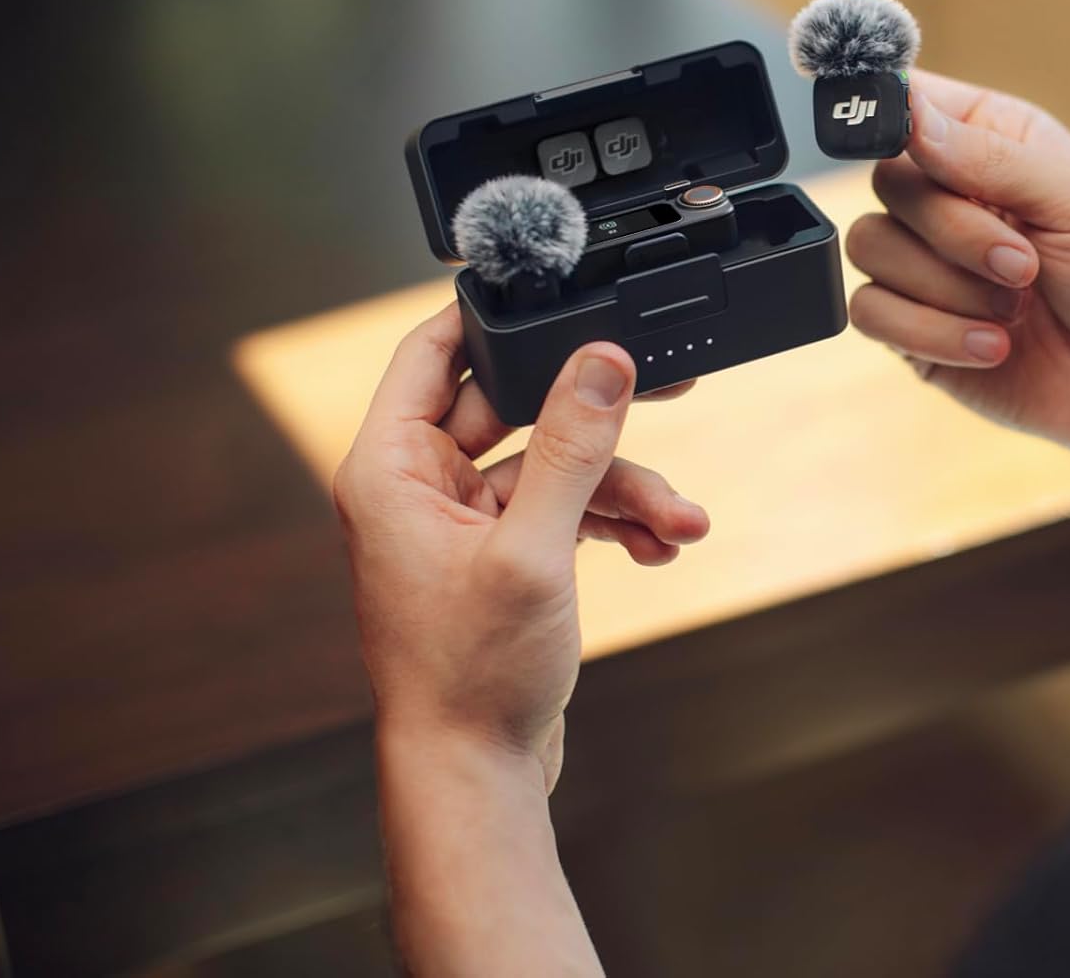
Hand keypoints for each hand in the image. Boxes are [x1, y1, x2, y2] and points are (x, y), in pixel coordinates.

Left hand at [333, 305, 708, 790]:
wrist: (475, 776)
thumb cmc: (470, 679)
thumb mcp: (532, 550)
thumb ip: (571, 449)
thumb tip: (602, 362)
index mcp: (390, 468)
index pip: (433, 351)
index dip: (492, 317)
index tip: (555, 293)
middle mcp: (419, 485)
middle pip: (514, 407)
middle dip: (594, 419)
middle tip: (659, 389)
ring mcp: (462, 520)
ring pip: (551, 462)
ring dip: (620, 485)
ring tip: (678, 517)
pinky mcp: (499, 552)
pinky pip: (559, 507)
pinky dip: (608, 520)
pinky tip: (658, 543)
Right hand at [845, 71, 1069, 462]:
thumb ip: (990, 155)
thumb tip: (910, 116)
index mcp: (983, 138)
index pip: (906, 99)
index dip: (885, 108)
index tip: (906, 138)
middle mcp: (941, 194)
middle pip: (885, 181)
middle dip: (955, 231)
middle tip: (1024, 264)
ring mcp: (918, 260)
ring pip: (869, 245)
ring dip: (949, 287)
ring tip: (1014, 308)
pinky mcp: (905, 324)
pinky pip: (869, 312)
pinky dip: (934, 333)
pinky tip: (993, 346)